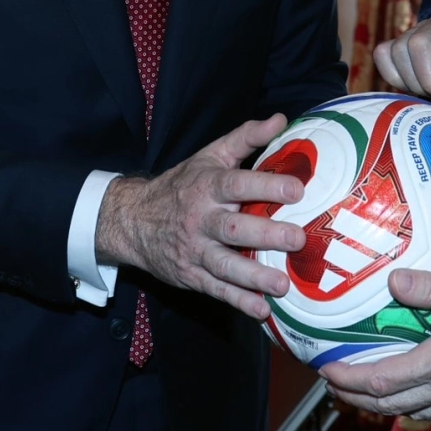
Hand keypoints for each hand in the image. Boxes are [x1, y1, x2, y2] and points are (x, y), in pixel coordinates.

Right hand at [94, 114, 304, 320]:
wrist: (133, 220)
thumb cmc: (183, 185)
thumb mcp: (210, 155)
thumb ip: (246, 138)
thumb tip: (281, 119)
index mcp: (207, 186)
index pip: (237, 184)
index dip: (266, 186)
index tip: (297, 189)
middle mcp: (201, 219)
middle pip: (234, 228)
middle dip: (266, 234)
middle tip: (297, 238)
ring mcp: (195, 250)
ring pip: (225, 265)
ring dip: (254, 277)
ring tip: (283, 285)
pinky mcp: (192, 276)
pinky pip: (217, 290)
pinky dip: (238, 302)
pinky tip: (261, 310)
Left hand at [320, 269, 430, 421]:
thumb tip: (393, 281)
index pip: (384, 381)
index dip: (350, 380)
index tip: (329, 371)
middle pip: (394, 405)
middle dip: (359, 398)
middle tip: (337, 385)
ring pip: (420, 412)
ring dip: (389, 404)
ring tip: (368, 390)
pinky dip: (425, 405)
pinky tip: (420, 391)